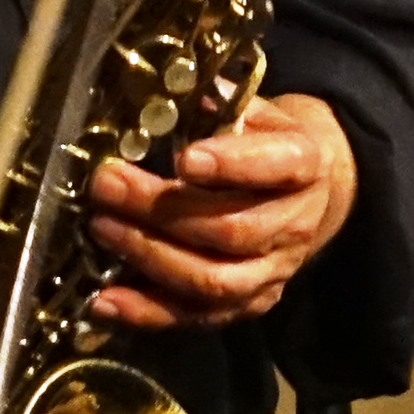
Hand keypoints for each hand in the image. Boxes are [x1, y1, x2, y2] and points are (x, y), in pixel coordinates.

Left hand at [81, 92, 356, 329]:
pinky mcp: (249, 304)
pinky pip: (197, 318)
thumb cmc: (268, 143)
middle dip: (162, 211)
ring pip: (214, 281)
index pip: (276, 167)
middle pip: (232, 230)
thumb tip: (169, 94)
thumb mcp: (258, 111)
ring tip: (102, 228)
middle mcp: (295, 225)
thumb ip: (220, 105)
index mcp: (304, 166)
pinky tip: (103, 300)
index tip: (184, 158)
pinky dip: (146, 312)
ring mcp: (274, 272)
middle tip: (108, 185)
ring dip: (150, 257)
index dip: (232, 165)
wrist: (311, 193)